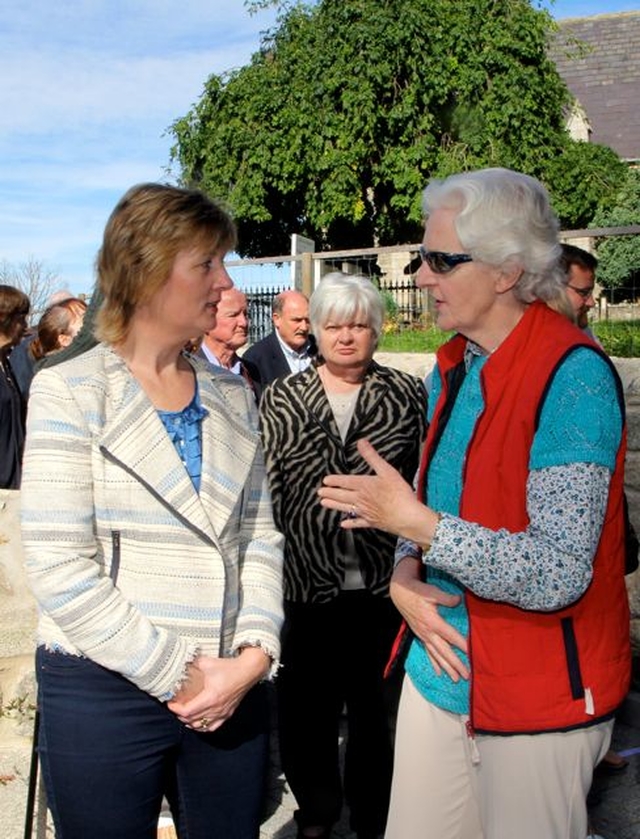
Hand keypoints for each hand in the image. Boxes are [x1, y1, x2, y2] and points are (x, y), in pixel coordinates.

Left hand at [167, 647, 269, 732]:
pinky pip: (212, 727)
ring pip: (201, 726)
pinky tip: (198, 723)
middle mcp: (216, 709)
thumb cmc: (229, 668)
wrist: (247, 671)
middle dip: (180, 715)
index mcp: (210, 698)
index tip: (170, 704)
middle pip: (192, 721)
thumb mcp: (208, 663)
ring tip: (184, 715)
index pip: (187, 711)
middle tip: (175, 707)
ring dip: (190, 723)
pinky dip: (203, 727)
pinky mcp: (228, 714)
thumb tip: (181, 661)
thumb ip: (193, 663)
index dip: (176, 709)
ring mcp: (222, 713)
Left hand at [318, 439, 438, 544]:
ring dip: (334, 506)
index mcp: (364, 485)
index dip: (334, 481)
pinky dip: (350, 523)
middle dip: (330, 493)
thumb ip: (372, 457)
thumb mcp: (386, 470)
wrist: (406, 516)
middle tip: (320, 493)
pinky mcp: (371, 522)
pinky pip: (357, 523)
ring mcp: (365, 512)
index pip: (345, 482)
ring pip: (345, 508)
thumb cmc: (398, 494)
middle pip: (342, 495)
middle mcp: (361, 499)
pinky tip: (343, 524)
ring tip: (324, 504)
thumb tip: (361, 443)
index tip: (325, 481)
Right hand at [391, 558, 468, 681]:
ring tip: (455, 678)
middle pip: (444, 651)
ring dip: (446, 667)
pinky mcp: (420, 636)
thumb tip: (459, 600)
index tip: (472, 654)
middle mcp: (427, 632)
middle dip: (455, 664)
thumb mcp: (432, 592)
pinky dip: (434, 663)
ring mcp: (423, 636)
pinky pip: (428, 652)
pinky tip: (439, 672)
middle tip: (466, 675)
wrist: (400, 593)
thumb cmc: (418, 591)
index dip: (461, 644)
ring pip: (436, 655)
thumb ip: (447, 598)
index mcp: (432, 622)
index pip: (450, 636)